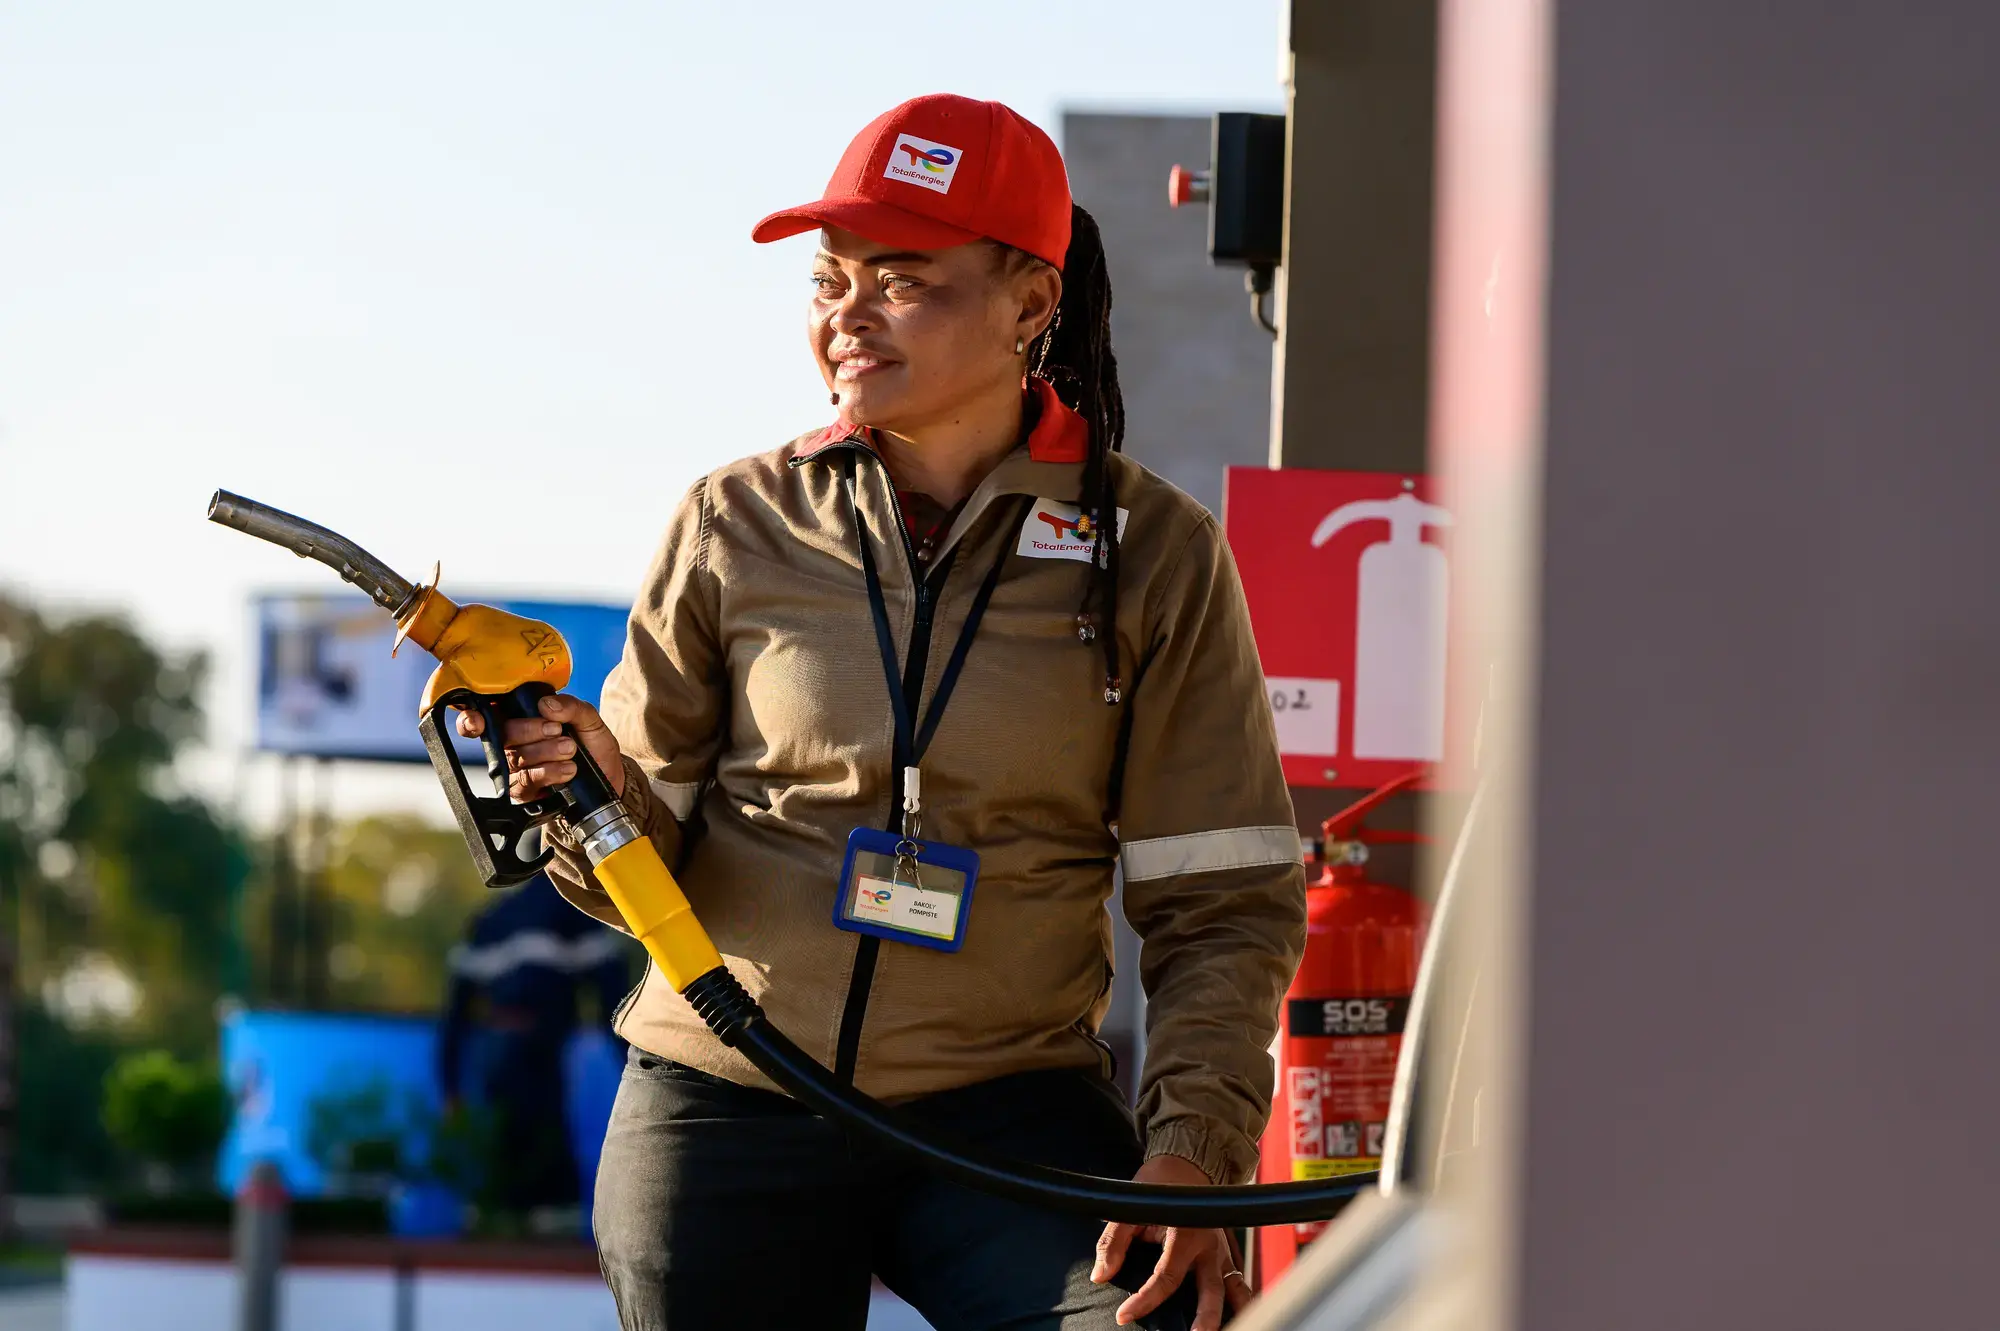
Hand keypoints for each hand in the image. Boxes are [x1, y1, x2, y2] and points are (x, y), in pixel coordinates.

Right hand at [455, 693, 624, 803]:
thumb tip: (546, 704)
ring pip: (516, 758)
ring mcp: (516, 769)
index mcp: (523, 720)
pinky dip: (548, 773)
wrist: (610, 778)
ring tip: (571, 750)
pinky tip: (567, 770)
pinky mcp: (524, 792)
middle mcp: (514, 744)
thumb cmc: (592, 746)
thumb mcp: (589, 720)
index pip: (486, 717)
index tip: (478, 721)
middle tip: (558, 731)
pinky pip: (526, 781)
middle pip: (504, 735)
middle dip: (531, 730)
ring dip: (546, 752)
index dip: (471, 719)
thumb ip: (571, 707)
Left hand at [1092, 1156, 1253, 1329]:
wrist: (1186, 1165)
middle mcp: (1208, 1244)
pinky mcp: (1230, 1254)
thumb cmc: (1157, 1186)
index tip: (1125, 1316)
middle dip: (1206, 1317)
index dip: (1144, 1300)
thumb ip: (1114, 1242)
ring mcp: (1223, 1251)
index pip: (1164, 1277)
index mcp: (1184, 1232)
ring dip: (1233, 1313)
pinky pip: (1240, 1281)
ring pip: (1234, 1287)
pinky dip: (1242, 1300)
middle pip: (1211, 1289)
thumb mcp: (1129, 1209)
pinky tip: (1240, 1316)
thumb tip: (1101, 1275)